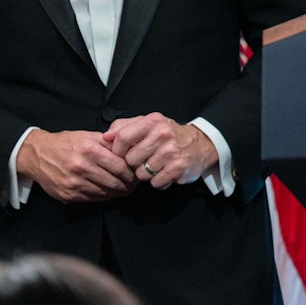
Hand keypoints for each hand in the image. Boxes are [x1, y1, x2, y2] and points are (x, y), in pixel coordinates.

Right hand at [16, 129, 136, 202]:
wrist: (38, 154)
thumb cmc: (66, 143)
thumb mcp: (89, 135)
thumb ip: (110, 143)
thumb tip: (130, 150)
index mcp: (89, 150)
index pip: (120, 167)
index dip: (132, 172)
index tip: (137, 172)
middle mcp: (81, 168)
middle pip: (115, 182)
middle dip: (128, 184)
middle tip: (134, 183)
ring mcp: (73, 184)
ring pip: (105, 193)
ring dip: (118, 192)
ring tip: (124, 188)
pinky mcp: (67, 195)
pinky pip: (93, 199)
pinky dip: (104, 196)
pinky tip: (109, 191)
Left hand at [103, 113, 217, 190]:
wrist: (200, 145)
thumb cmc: (168, 135)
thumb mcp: (148, 124)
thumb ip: (124, 126)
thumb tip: (105, 137)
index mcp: (153, 121)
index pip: (122, 138)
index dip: (117, 151)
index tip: (122, 154)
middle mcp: (163, 134)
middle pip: (130, 159)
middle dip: (134, 164)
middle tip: (145, 159)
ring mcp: (172, 151)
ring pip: (141, 173)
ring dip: (146, 174)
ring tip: (156, 166)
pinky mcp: (179, 167)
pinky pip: (155, 183)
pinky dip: (159, 182)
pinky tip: (165, 173)